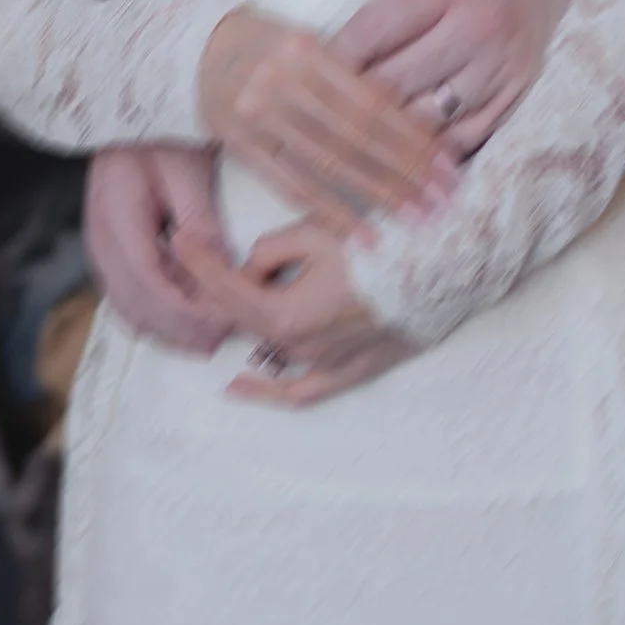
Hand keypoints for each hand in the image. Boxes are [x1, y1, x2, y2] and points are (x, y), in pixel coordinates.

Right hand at [82, 143, 234, 355]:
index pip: (149, 283)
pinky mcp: (110, 249)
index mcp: (117, 217)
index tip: (223, 323)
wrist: (130, 114)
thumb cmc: (163, 133)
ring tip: (208, 336)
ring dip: (167, 327)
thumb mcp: (188, 169)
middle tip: (221, 340)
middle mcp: (100, 239)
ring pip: (127, 306)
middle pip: (134, 305)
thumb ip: (201, 222)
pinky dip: (156, 312)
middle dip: (178, 330)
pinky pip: (127, 294)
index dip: (186, 312)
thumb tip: (219, 273)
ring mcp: (100, 246)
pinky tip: (186, 316)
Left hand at [164, 218, 417, 409]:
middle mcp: (300, 348)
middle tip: (198, 255)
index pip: (225, 289)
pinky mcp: (351, 372)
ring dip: (245, 317)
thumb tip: (250, 269)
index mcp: (286, 314)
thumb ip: (270, 252)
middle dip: (216, 286)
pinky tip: (238, 387)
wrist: (446, 268)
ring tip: (228, 288)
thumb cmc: (382, 243)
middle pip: (241, 319)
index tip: (178, 240)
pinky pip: (300, 391)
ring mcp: (325, 365)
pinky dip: (267, 392)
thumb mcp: (316, 232)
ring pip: (267, 345)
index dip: (197, 261)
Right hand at [198, 7, 459, 236]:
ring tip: (416, 217)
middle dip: (405, 170)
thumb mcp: (307, 41)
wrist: (196, 52)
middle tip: (445, 198)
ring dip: (378, 195)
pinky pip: (292, 185)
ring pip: (328, 163)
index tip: (447, 163)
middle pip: (356, 134)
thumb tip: (416, 109)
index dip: (413, 135)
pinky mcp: (241, 147)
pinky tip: (363, 234)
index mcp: (307, 49)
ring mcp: (258, 116)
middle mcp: (281, 81)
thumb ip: (351, 70)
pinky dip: (331, 212)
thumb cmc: (268, 45)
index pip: (372, 100)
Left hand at [334, 0, 574, 153]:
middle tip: (313, 125)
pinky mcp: (516, 98)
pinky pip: (464, 140)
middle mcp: (478, 27)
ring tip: (348, 153)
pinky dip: (429, 155)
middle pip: (396, 81)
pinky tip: (402, 167)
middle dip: (349, 107)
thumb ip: (392, 10)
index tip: (300, 80)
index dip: (333, 59)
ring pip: (427, 119)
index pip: (374, 29)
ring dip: (384, 140)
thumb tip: (329, 58)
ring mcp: (500, 68)